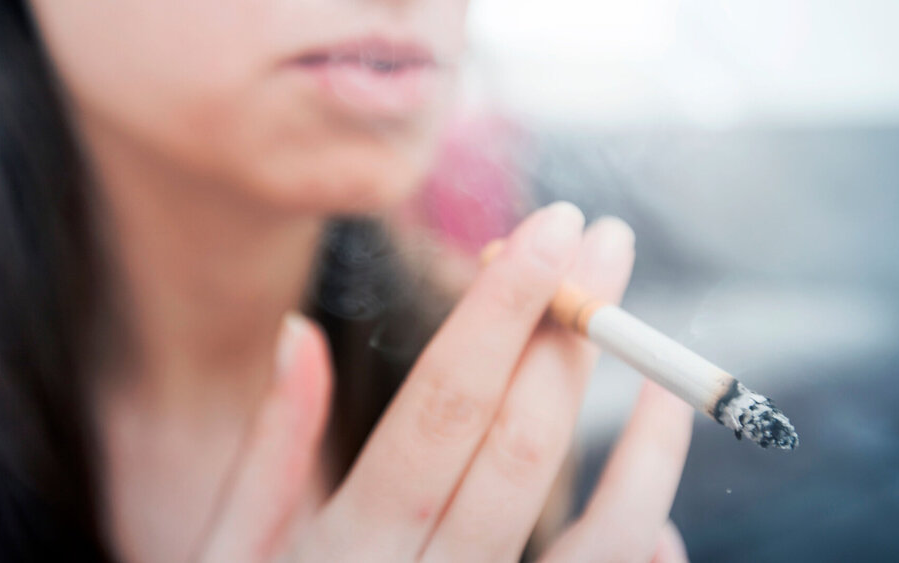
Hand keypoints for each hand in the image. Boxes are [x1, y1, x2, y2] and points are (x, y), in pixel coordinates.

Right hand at [198, 203, 693, 561]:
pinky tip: (658, 503)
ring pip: (599, 533)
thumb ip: (271, 449)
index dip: (505, 310)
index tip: (552, 229)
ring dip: (647, 444)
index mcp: (344, 547)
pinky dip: (646, 542)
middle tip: (606, 245)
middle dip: (573, 333)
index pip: (444, 404)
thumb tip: (300, 330)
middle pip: (522, 444)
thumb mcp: (228, 553)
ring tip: (671, 373)